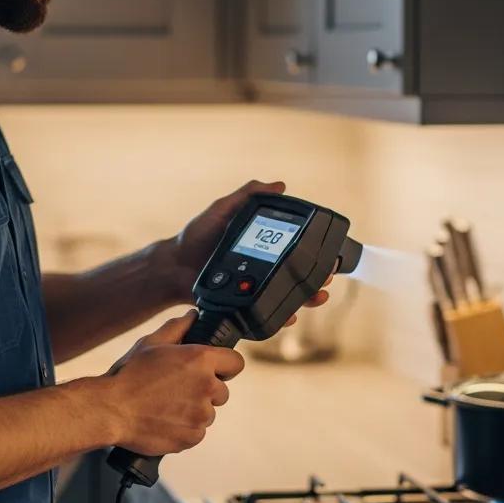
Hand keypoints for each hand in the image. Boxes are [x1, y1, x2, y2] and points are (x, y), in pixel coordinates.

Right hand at [103, 309, 242, 455]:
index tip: (215, 370)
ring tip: (166, 406)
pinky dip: (184, 429)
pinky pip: (196, 432)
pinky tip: (164, 420)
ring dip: (193, 411)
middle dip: (205, 390)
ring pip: (207, 413)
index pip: (236, 363)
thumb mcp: (151, 343)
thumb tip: (193, 316)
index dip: (225, 366)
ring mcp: (201, 414)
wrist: (110, 410)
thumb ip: (177, 327)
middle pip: (222, 391)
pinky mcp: (192, 437)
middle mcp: (206, 386)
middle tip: (178, 389)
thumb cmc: (128, 375)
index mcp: (200, 360)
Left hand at [163, 179, 332, 323]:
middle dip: (318, 278)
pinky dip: (280, 317)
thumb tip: (279, 185)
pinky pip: (265, 313)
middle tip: (328, 276)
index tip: (329, 251)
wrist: (173, 266)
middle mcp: (262, 268)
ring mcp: (254, 288)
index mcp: (262, 246)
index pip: (295, 249)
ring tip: (318, 296)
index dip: (314, 252)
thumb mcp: (222, 209)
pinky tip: (290, 315)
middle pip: (298, 276)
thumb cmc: (196, 236)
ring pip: (287, 296)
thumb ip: (247, 196)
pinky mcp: (243, 304)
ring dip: (306, 297)